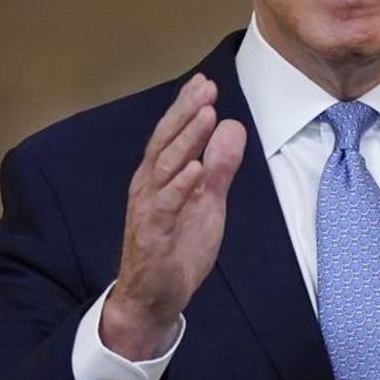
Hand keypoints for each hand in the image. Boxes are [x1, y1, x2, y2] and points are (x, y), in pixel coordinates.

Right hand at [100, 73, 245, 359]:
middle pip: (166, 142)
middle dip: (186, 112)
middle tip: (206, 87)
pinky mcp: (151, 235)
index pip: (172, 134)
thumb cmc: (177, 245)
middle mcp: (148, 186)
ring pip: (166, 167)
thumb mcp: (208, 201)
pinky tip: (196, 169)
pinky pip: (165, 207)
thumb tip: (231, 127)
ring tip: (205, 114)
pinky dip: (180, 187)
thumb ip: (220, 166)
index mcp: (160, 175)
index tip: (204, 82)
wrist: (153, 297)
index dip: (186, 107)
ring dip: (186, 139)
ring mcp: (148, 209)